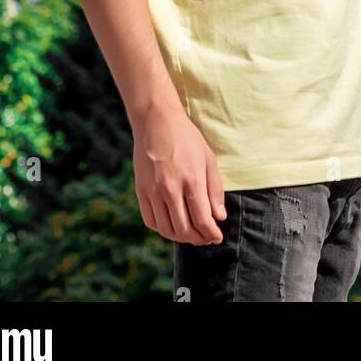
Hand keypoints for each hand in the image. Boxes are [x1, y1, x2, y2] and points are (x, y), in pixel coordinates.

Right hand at [133, 104, 226, 244]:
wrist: (156, 121)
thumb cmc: (187, 138)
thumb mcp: (208, 158)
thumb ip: (215, 190)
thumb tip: (219, 218)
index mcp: (192, 180)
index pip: (202, 220)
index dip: (211, 234)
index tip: (217, 237)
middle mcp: (171, 189)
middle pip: (184, 230)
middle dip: (198, 239)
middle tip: (206, 238)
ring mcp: (153, 191)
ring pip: (166, 230)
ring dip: (181, 238)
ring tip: (191, 234)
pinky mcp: (141, 191)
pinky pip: (151, 221)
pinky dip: (162, 229)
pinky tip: (172, 225)